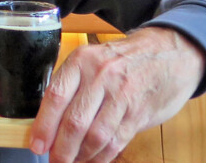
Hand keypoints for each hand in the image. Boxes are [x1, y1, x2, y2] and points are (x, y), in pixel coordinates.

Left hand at [29, 26, 205, 162]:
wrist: (169, 54)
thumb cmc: (123, 60)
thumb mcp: (92, 60)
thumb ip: (72, 85)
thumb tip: (47, 120)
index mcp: (81, 61)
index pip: (56, 97)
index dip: (43, 126)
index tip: (36, 144)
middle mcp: (100, 76)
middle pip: (74, 121)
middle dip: (61, 148)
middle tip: (54, 160)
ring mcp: (122, 95)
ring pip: (95, 135)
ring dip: (81, 155)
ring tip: (72, 161)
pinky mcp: (138, 112)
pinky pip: (116, 141)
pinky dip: (101, 156)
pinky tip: (93, 160)